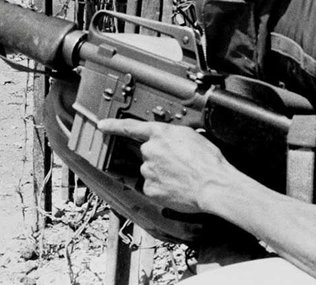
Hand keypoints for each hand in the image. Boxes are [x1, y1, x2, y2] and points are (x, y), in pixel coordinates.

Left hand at [97, 119, 233, 214]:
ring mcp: (148, 170)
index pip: (131, 127)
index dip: (114, 125)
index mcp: (160, 134)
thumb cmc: (208, 162)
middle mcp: (151, 150)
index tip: (102, 125)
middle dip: (159, 157)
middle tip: (179, 164)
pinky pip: (152, 186)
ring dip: (162, 173)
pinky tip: (177, 187)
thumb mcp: (192, 136)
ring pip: (150, 170)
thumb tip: (170, 140)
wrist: (213, 185)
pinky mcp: (150, 189)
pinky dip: (162, 188)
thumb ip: (173, 135)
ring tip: (182, 177)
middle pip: (147, 152)